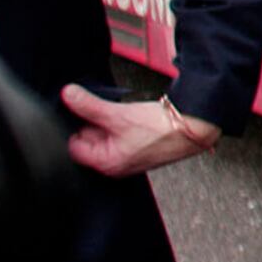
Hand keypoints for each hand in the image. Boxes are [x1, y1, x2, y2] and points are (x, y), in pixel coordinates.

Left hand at [59, 85, 222, 176]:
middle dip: (94, 124)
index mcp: (105, 163)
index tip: (84, 112)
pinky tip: (133, 118)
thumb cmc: (161, 129)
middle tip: (107, 111)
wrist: (193, 127)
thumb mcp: (117, 114)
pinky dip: (123, 125)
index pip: (74, 146)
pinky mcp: (139, 150)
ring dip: (110, 123)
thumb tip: (68, 95)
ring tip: (122, 114)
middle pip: (90, 141)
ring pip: (107, 137)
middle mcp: (115, 166)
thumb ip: (88, 105)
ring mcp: (128, 158)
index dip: (77, 126)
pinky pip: (121, 136)